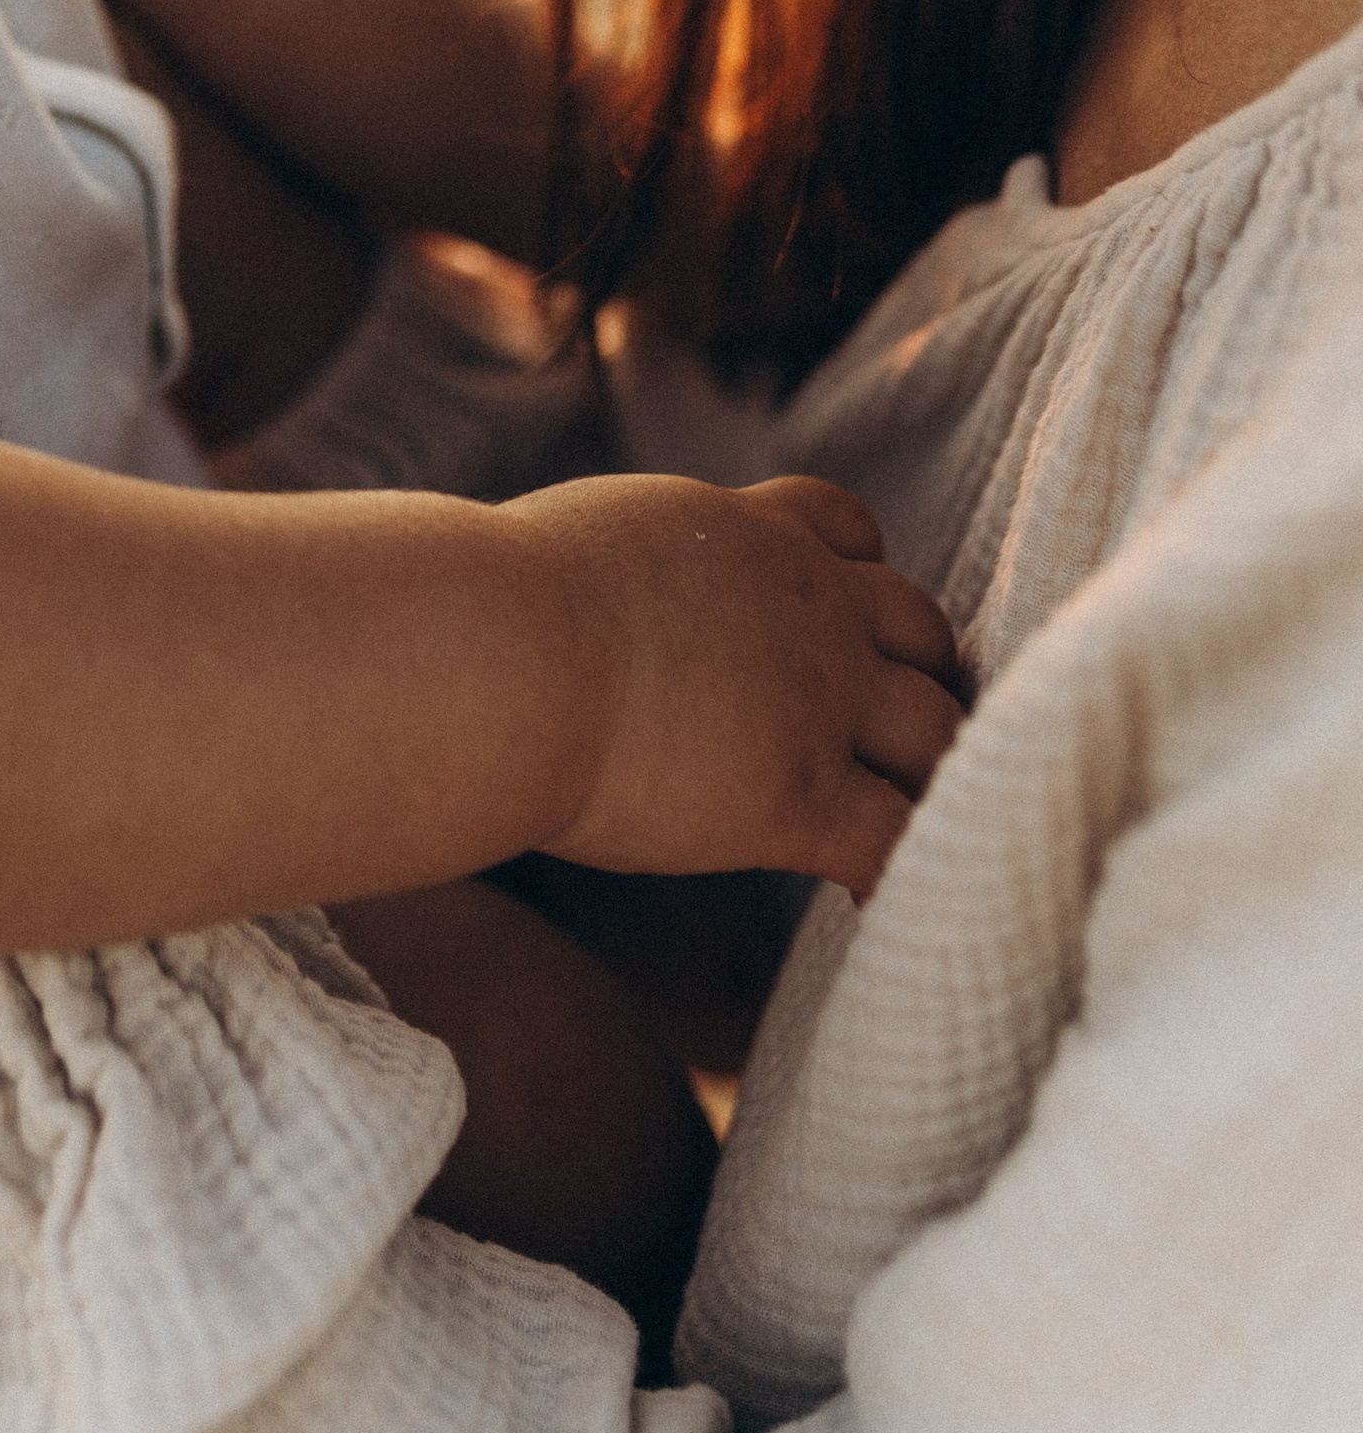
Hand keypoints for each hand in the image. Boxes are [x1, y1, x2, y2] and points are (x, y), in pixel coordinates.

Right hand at [514, 469, 963, 903]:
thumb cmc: (492, 605)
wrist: (499, 655)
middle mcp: (806, 602)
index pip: (847, 530)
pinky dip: (901, 871)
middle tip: (882, 739)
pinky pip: (899, 840)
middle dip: (915, 676)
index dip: (855, 579)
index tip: (832, 629)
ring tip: (900, 825)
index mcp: (743, 531)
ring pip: (939, 734)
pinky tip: (863, 902)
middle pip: (921, 628)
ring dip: (928, 776)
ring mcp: (817, 698)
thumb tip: (558, 597)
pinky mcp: (800, 795)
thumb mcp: (579, 543)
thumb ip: (617, 566)